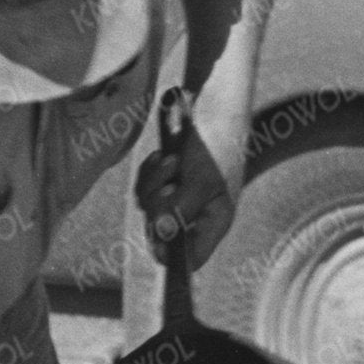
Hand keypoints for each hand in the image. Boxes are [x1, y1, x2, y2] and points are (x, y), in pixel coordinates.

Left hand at [133, 130, 235, 269]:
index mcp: (214, 221)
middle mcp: (196, 215)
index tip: (157, 232)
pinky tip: (164, 155)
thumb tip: (160, 234)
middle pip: (160, 232)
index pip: (191, 259)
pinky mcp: (166, 181)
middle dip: (158, 206)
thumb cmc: (220, 142)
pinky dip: (149, 172)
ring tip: (173, 159)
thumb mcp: (202, 177)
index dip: (171, 255)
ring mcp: (179, 198)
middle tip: (171, 182)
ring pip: (148, 207)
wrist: (218, 105)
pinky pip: (143, 188)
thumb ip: (181, 208)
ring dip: (153, 182)